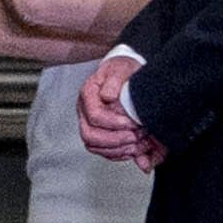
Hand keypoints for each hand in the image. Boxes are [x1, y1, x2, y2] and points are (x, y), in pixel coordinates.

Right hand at [74, 49, 157, 165]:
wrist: (127, 73)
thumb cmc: (123, 69)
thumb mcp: (121, 68)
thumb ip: (114, 80)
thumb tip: (107, 96)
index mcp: (88, 94)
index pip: (94, 116)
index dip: (113, 123)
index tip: (132, 123)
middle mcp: (85, 111)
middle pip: (90, 135)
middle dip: (114, 140)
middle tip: (135, 137)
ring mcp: (91, 124)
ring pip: (95, 146)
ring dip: (117, 149)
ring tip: (137, 144)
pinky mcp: (100, 133)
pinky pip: (104, 151)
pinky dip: (119, 154)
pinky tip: (134, 150)